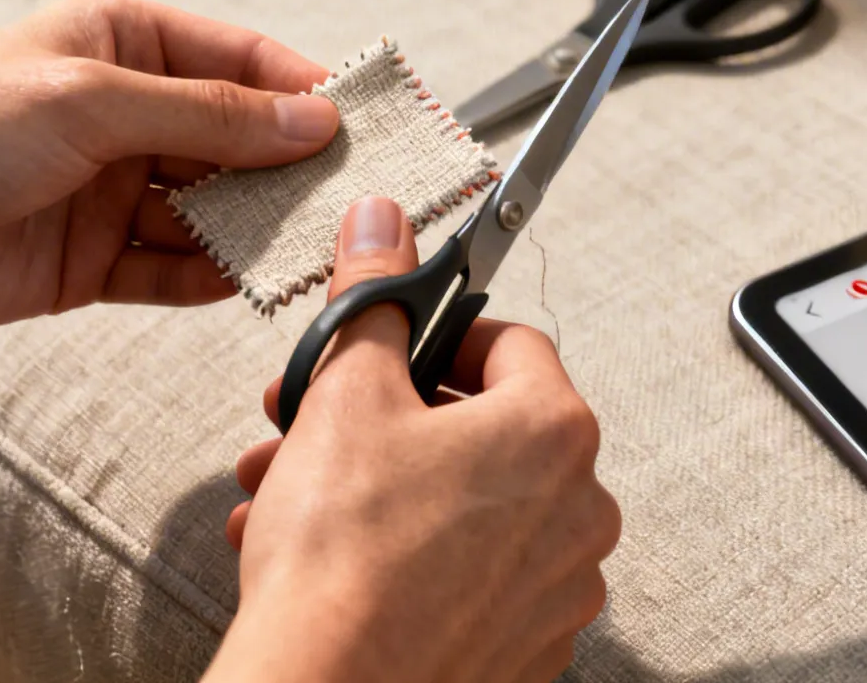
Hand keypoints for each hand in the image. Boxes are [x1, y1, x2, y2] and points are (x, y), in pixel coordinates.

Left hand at [0, 0, 337, 330]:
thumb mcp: (91, 103)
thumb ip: (208, 117)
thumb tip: (313, 122)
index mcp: (124, 42)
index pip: (245, 59)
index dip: (309, 91)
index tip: (374, 125)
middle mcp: (125, 111)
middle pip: (238, 139)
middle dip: (293, 169)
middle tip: (362, 200)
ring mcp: (111, 188)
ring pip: (213, 209)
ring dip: (259, 229)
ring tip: (317, 250)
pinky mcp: (93, 260)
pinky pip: (173, 267)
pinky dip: (212, 277)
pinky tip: (251, 286)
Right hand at [206, 197, 620, 682]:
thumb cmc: (342, 555)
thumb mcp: (346, 393)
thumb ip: (372, 297)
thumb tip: (383, 226)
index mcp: (553, 432)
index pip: (509, 341)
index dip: (434, 334)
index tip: (386, 347)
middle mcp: (578, 511)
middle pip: (480, 428)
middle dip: (383, 419)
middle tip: (311, 422)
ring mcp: (556, 590)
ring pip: (462, 506)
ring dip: (376, 487)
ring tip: (288, 494)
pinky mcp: (523, 648)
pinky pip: (464, 577)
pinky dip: (401, 557)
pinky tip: (324, 558)